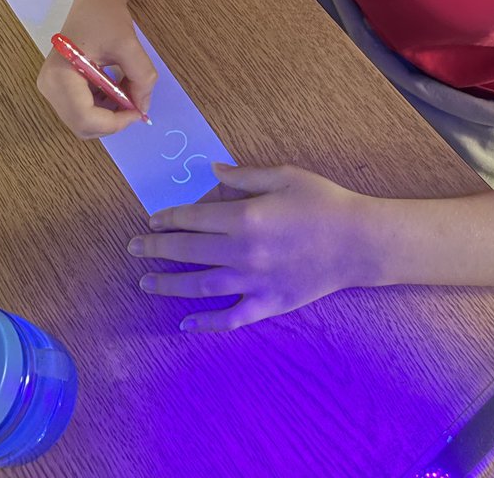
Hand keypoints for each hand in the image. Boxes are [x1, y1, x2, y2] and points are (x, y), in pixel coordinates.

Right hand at [36, 0, 156, 138]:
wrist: (95, 0)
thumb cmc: (107, 17)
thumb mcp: (129, 46)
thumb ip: (141, 78)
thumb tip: (142, 108)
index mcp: (60, 75)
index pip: (85, 118)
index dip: (115, 122)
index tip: (138, 110)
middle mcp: (49, 87)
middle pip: (83, 125)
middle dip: (112, 121)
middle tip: (134, 103)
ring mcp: (51, 89)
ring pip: (83, 122)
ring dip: (109, 115)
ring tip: (125, 90)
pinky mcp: (58, 89)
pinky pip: (82, 111)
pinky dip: (103, 108)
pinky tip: (114, 88)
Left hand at [127, 163, 371, 331]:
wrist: (358, 241)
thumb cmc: (323, 202)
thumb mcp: (284, 176)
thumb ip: (244, 175)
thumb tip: (211, 170)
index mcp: (245, 217)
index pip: (193, 218)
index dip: (168, 218)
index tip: (151, 219)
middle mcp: (242, 252)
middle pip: (188, 251)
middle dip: (156, 249)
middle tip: (134, 248)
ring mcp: (253, 282)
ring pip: (199, 286)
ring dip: (168, 284)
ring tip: (145, 282)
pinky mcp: (268, 304)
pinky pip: (230, 318)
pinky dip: (206, 323)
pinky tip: (186, 323)